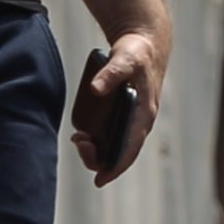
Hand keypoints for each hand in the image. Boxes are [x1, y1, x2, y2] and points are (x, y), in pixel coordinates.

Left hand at [74, 28, 164, 184]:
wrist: (145, 44)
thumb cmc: (136, 53)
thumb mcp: (124, 59)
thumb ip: (111, 73)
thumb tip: (95, 89)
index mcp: (145, 114)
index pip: (131, 148)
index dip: (116, 167)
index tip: (100, 180)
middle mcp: (140, 122)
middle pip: (119, 152)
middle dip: (98, 157)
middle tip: (78, 143)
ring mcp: (132, 119)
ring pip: (113, 146)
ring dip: (95, 150)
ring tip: (78, 138)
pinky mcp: (124, 114)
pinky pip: (110, 136)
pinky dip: (96, 140)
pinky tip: (82, 134)